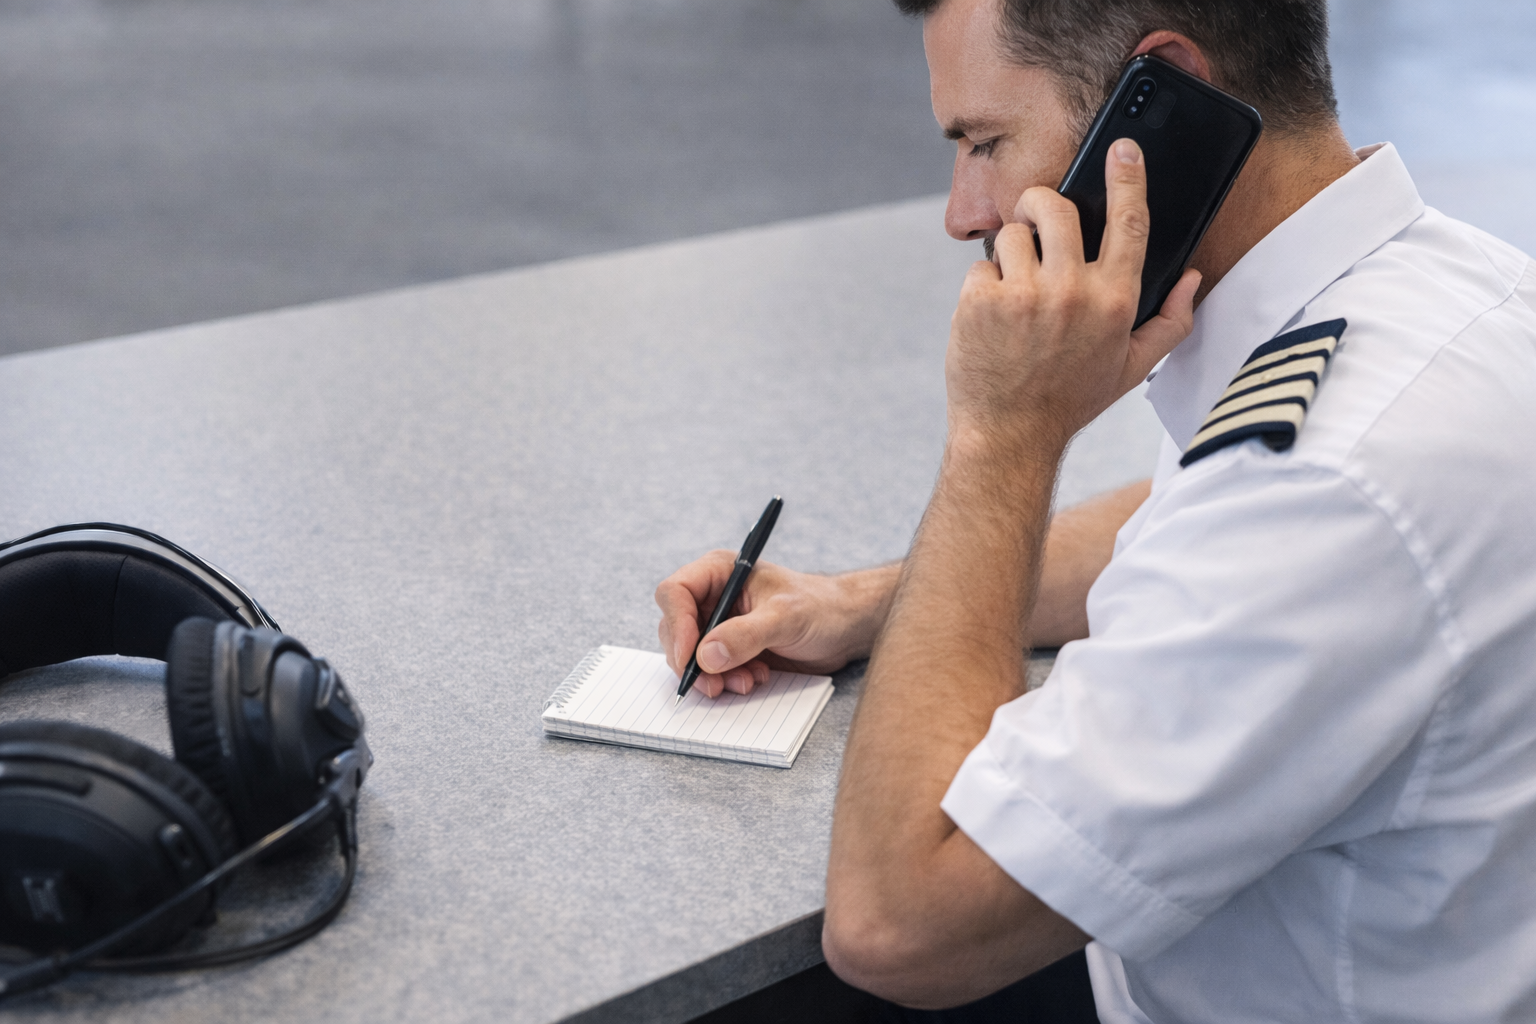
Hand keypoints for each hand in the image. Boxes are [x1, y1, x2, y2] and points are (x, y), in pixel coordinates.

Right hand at [654, 553, 896, 697]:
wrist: (845, 628)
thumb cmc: (821, 608)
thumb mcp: (785, 618)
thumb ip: (746, 635)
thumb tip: (705, 656)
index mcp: (719, 572)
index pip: (675, 593)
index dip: (677, 626)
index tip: (690, 658)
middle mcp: (712, 597)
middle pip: (675, 629)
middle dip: (692, 661)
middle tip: (715, 685)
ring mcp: (719, 624)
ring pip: (689, 655)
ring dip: (711, 676)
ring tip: (747, 682)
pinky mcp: (729, 649)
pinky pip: (709, 670)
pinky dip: (725, 681)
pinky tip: (755, 679)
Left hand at [946, 138, 1199, 457]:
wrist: (1009, 434)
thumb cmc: (1071, 400)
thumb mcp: (1133, 369)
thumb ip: (1171, 322)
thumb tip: (1192, 278)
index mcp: (1116, 302)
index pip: (1130, 222)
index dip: (1128, 177)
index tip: (1122, 148)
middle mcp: (1072, 292)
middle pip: (1056, 206)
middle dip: (1041, 203)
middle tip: (1035, 219)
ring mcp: (1024, 295)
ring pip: (1012, 234)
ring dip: (1011, 254)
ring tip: (1015, 292)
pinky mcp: (982, 301)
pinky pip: (980, 267)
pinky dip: (982, 287)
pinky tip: (991, 320)